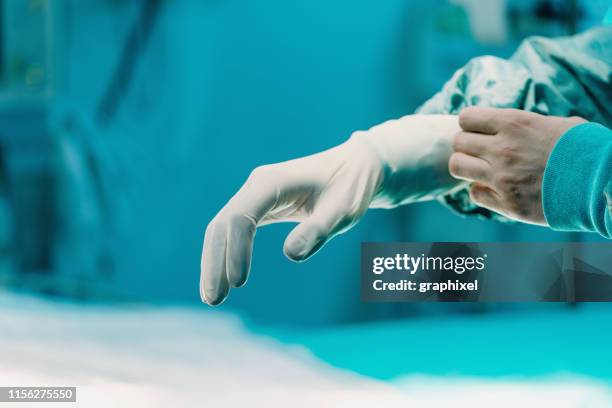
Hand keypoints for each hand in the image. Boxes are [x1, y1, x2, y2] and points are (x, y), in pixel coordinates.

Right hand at [201, 115, 460, 304]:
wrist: (355, 168)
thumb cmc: (350, 187)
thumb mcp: (343, 209)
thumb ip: (318, 230)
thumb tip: (291, 255)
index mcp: (272, 181)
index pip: (242, 217)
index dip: (236, 250)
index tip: (239, 283)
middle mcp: (257, 186)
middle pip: (223, 225)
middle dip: (215, 262)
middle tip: (214, 300)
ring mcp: (255, 196)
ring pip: (223, 229)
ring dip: (216, 262)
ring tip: (214, 298)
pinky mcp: (259, 207)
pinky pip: (235, 232)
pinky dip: (227, 255)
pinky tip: (226, 280)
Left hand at [449, 107, 585, 224]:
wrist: (603, 185)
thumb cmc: (588, 151)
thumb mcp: (560, 125)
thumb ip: (530, 125)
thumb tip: (519, 126)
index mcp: (515, 124)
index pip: (466, 117)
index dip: (471, 124)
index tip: (480, 131)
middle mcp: (502, 149)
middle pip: (457, 143)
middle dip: (467, 146)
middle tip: (481, 153)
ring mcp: (501, 178)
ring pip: (457, 167)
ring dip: (467, 168)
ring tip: (483, 170)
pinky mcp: (506, 203)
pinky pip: (474, 194)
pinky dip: (481, 191)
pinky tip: (497, 189)